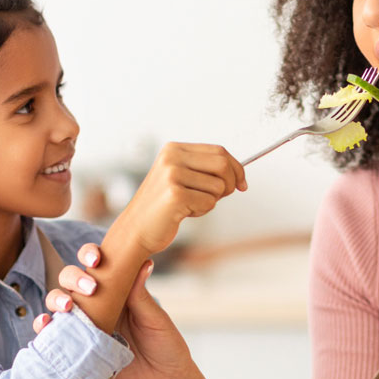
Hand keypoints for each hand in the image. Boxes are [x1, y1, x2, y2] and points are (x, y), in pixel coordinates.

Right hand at [35, 254, 192, 378]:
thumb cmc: (164, 344)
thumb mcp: (154, 318)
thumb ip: (141, 295)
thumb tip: (144, 262)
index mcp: (116, 289)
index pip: (97, 264)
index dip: (89, 255)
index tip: (96, 260)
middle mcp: (97, 303)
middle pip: (71, 280)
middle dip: (73, 278)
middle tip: (90, 288)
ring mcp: (85, 324)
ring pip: (59, 302)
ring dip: (56, 299)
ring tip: (67, 307)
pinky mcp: (78, 346)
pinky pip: (54, 334)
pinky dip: (44, 327)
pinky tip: (45, 325)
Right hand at [113, 143, 245, 256]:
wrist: (136, 229)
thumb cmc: (162, 207)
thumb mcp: (181, 178)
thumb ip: (205, 170)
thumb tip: (239, 174)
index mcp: (174, 149)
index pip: (219, 151)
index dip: (236, 168)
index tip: (242, 184)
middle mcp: (172, 157)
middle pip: (223, 164)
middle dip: (230, 184)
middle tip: (220, 198)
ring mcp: (172, 174)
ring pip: (218, 187)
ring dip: (211, 201)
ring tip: (190, 206)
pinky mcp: (175, 194)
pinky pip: (209, 203)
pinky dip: (201, 211)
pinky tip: (183, 213)